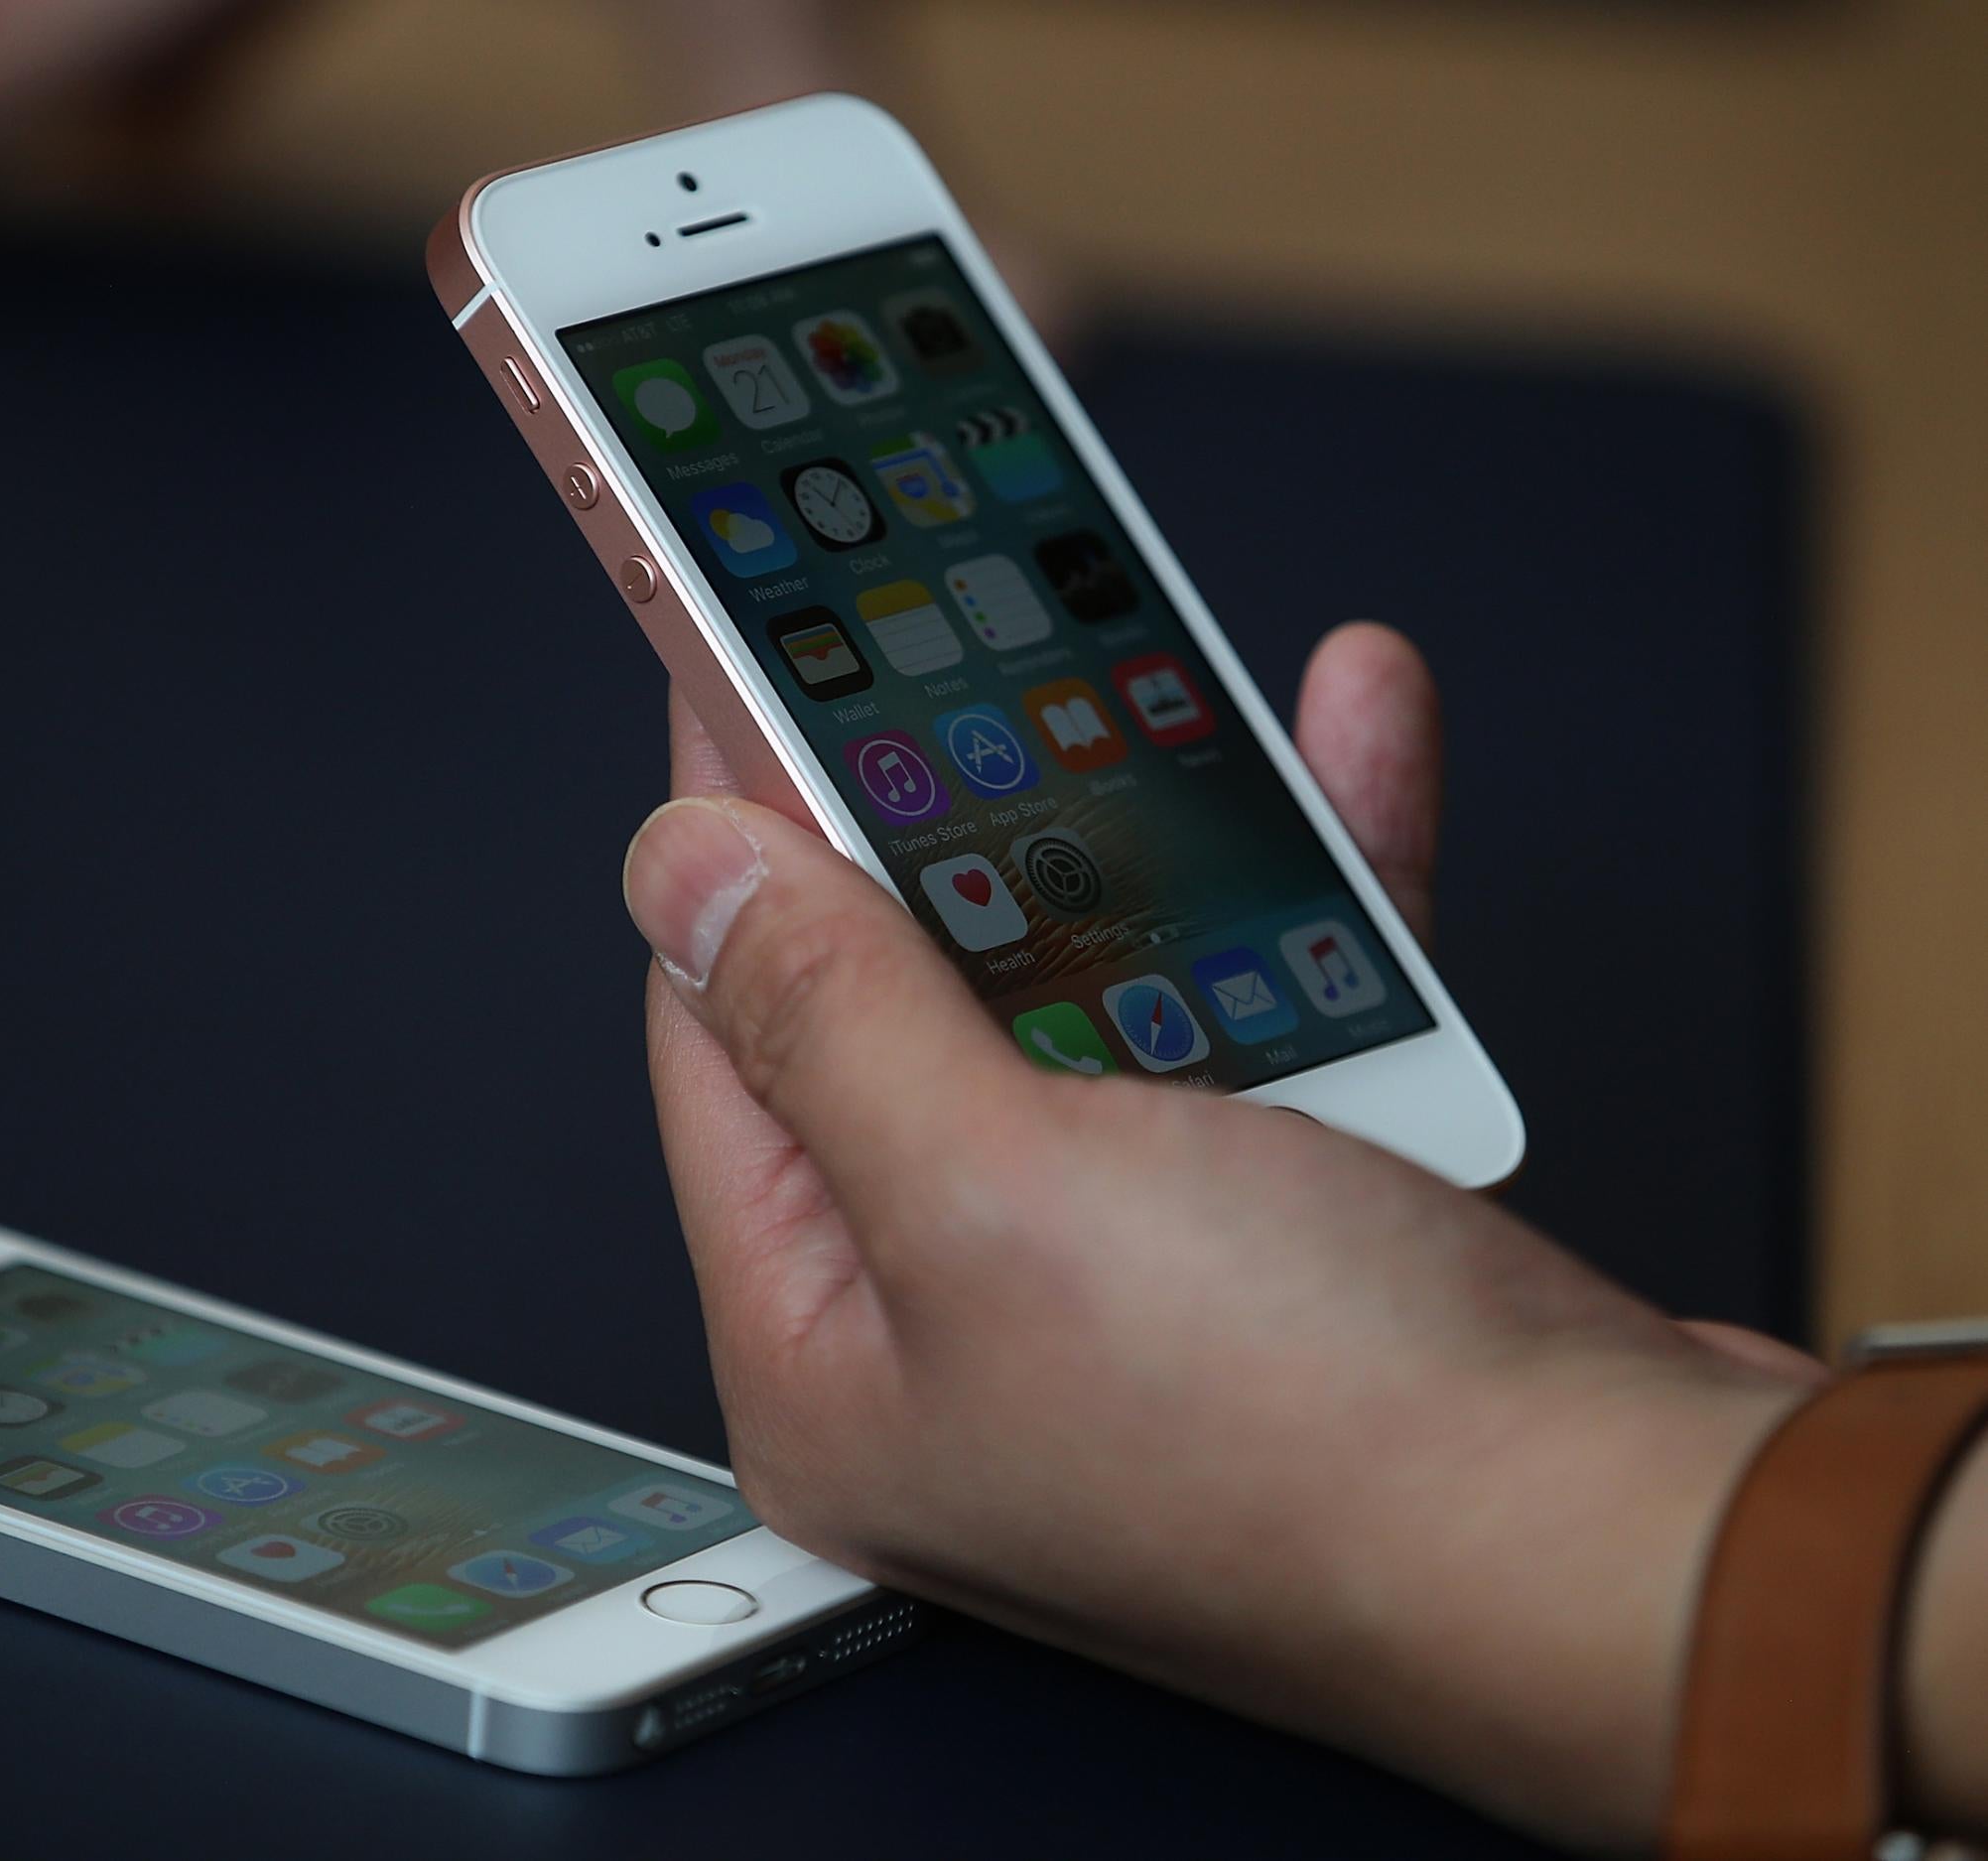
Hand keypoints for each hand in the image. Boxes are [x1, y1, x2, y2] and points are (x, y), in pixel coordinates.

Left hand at [623, 623, 1823, 1850]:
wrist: (1644, 1557)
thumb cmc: (1317, 1444)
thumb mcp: (994, 1190)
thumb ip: (823, 1015)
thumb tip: (681, 874)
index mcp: (830, 1353)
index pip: (723, 1044)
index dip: (731, 846)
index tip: (738, 679)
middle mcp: (959, 1327)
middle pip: (904, 1014)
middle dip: (944, 826)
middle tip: (936, 666)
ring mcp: (1129, 1286)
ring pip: (1097, 1003)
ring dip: (1143, 840)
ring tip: (1143, 678)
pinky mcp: (1286, 1246)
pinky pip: (1256, 1032)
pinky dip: (1298, 905)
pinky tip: (1344, 757)